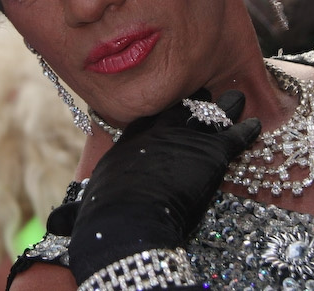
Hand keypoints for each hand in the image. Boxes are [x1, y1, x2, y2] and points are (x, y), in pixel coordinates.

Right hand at [58, 90, 259, 283]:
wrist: (127, 218)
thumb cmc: (103, 215)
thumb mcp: (87, 204)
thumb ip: (77, 207)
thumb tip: (57, 222)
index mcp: (131, 136)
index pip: (151, 113)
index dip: (164, 108)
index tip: (171, 102)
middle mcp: (158, 128)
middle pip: (181, 104)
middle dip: (194, 98)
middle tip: (205, 92)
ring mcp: (186, 136)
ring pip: (212, 112)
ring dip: (225, 107)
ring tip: (236, 97)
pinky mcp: (211, 152)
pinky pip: (235, 135)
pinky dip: (247, 131)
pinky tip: (256, 126)